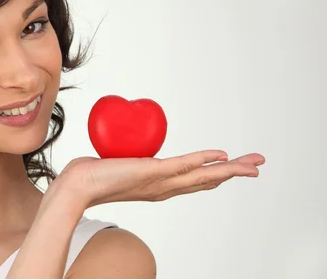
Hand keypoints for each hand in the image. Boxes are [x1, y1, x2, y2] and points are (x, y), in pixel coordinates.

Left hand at [56, 150, 264, 209]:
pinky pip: (184, 165)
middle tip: (258, 165)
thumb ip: (127, 159)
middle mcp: (164, 188)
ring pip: (203, 175)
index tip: (232, 165)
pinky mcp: (152, 173)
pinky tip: (222, 156)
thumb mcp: (119, 166)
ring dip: (230, 168)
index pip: (194, 181)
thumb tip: (127, 148)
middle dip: (235, 172)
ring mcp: (160, 182)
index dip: (216, 174)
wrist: (79, 184)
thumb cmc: (93, 176)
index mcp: (159, 187)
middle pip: (207, 180)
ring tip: (253, 164)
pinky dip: (204, 160)